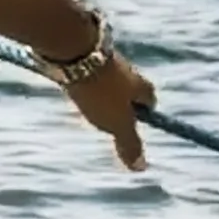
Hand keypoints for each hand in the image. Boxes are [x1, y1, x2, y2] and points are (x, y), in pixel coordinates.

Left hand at [69, 45, 152, 173]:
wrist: (76, 50)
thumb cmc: (101, 91)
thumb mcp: (117, 122)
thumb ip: (128, 143)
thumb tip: (140, 167)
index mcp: (141, 85)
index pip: (149, 102)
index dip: (142, 115)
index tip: (132, 127)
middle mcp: (127, 70)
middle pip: (127, 90)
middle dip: (118, 105)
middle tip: (105, 120)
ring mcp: (105, 60)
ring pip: (106, 80)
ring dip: (98, 93)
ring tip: (84, 105)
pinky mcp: (84, 52)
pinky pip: (86, 70)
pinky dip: (81, 81)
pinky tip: (69, 87)